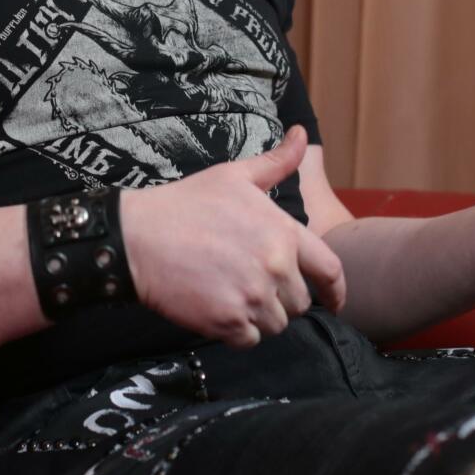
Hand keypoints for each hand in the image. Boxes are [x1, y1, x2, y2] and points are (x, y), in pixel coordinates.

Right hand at [120, 125, 347, 347]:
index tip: (334, 301)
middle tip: (252, 285)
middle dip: (282, 298)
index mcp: (284, 233)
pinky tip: (219, 310)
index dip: (337, 290)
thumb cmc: (186, 204)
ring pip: (276, 324)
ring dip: (260, 316)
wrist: (138, 237)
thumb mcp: (234, 176)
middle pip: (300, 302)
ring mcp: (252, 297)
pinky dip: (238, 332)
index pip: (330, 271)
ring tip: (233, 295)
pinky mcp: (227, 322)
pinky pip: (250, 340)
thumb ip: (277, 162)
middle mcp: (275, 267)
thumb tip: (303, 134)